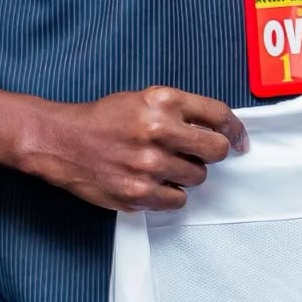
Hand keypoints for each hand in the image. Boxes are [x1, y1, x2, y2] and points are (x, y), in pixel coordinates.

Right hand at [27, 86, 247, 210]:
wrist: (61, 141)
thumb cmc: (103, 120)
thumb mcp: (143, 100)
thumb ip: (179, 112)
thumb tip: (217, 131)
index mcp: (163, 101)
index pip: (219, 116)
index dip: (235, 130)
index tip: (240, 141)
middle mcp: (158, 131)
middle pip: (216, 151)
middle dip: (211, 154)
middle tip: (196, 154)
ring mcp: (149, 165)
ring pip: (198, 178)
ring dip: (186, 174)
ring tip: (162, 165)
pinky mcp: (138, 193)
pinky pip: (177, 201)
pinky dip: (170, 195)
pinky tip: (152, 183)